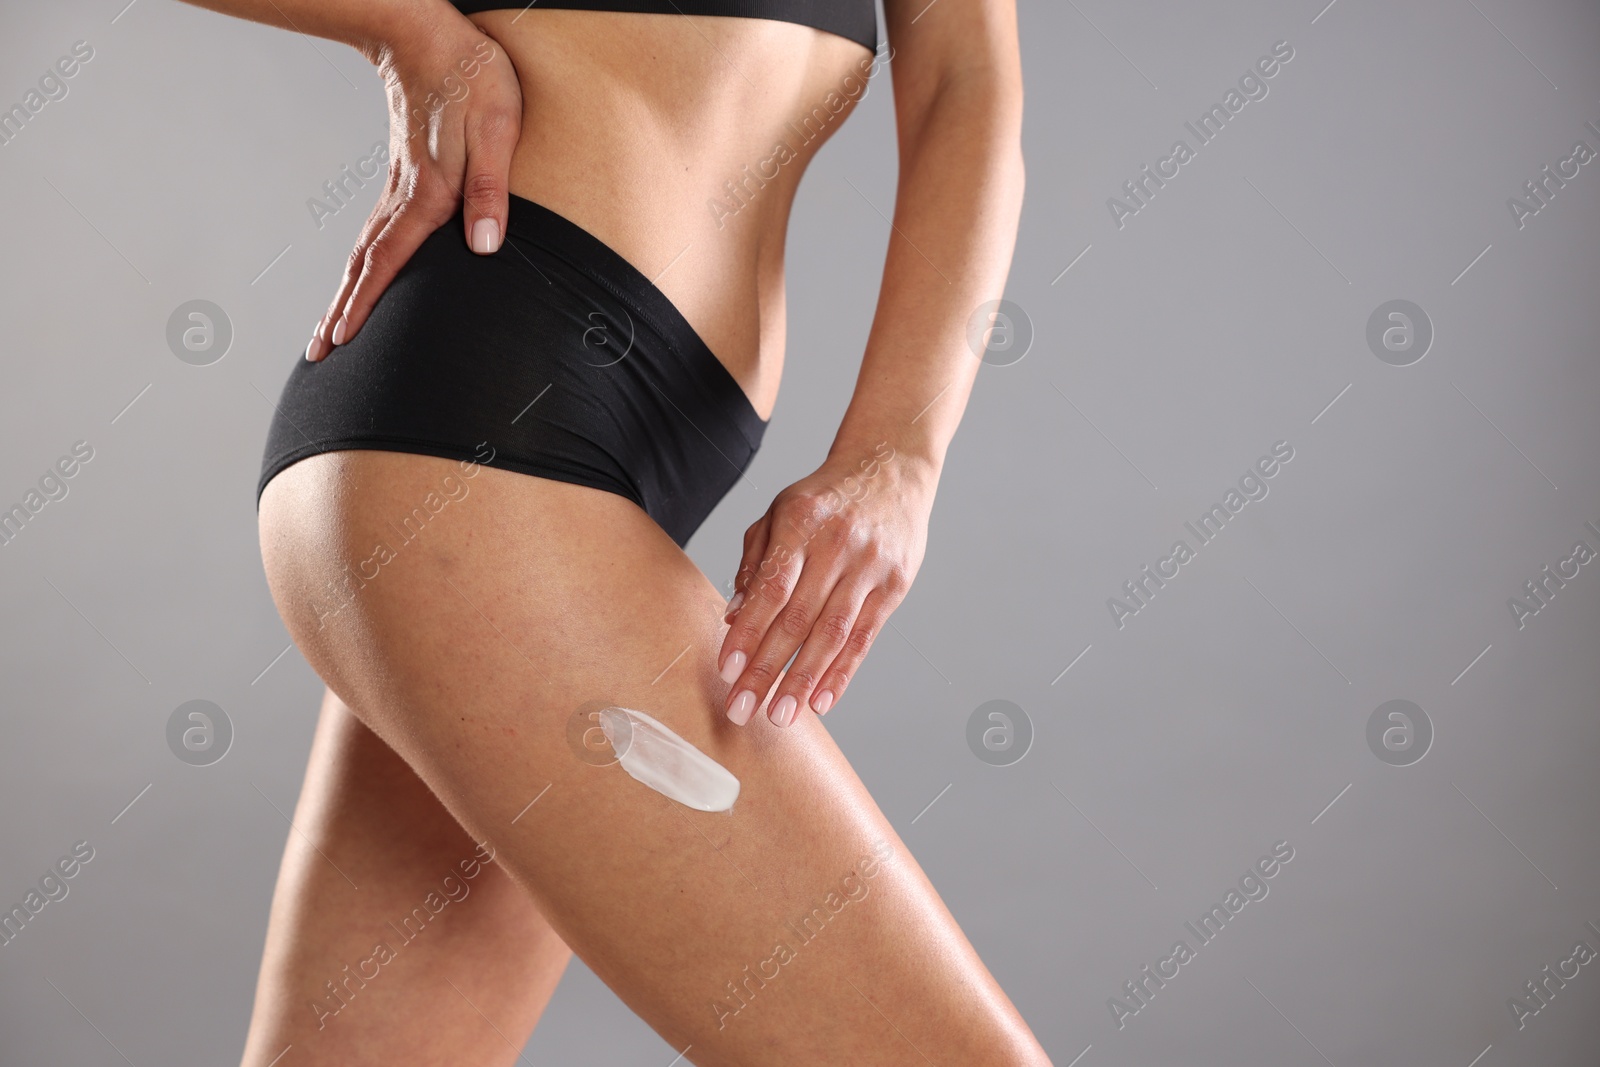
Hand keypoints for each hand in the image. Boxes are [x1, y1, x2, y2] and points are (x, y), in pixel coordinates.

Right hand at [307, 15, 522, 359]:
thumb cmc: (472, 78)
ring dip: (346, 292)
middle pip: (366, 265)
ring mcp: (399, 186)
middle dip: (342, 311)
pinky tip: (361, 276)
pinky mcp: (402, 177)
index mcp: (429, 192)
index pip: (391, 259)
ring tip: (329, 328)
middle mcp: (406, 195)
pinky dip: (362, 264)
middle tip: (318, 353)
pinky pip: (375, 232)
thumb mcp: (497, 128)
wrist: (428, 35)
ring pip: (365, 250)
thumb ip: (490, 188)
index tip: (342, 338)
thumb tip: (483, 245)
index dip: (367, 301)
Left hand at [717, 442, 932, 726]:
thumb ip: (755, 560)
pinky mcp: (895, 585)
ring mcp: (870, 567)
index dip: (749, 633)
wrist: (891, 468)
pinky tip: (821, 700)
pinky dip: (842, 672)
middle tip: (743, 708)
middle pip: (798, 619)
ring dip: (803, 680)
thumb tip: (734, 617)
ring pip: (833, 634)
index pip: (771, 588)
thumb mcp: (780, 511)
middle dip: (768, 669)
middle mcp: (837, 545)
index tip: (728, 670)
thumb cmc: (825, 497)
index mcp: (802, 523)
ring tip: (781, 715)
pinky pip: (865, 637)